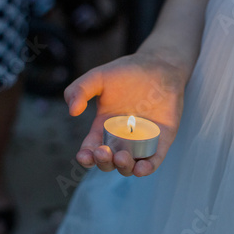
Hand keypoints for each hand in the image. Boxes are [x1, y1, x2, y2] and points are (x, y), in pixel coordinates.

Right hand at [65, 51, 185, 176]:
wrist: (159, 65)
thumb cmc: (127, 72)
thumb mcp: (98, 77)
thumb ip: (80, 89)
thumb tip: (72, 111)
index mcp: (103, 128)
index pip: (91, 150)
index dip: (86, 157)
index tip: (84, 155)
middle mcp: (121, 140)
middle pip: (109, 162)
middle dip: (103, 162)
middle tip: (103, 151)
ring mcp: (141, 142)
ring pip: (130, 166)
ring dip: (123, 167)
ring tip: (121, 157)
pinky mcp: (161, 141)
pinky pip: (153, 161)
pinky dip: (147, 168)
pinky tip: (141, 168)